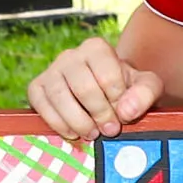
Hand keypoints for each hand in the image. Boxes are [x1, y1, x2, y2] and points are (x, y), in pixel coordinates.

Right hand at [25, 34, 164, 141]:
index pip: (106, 74)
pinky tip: (73, 133)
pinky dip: (58, 124)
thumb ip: (145, 93)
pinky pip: (41, 106)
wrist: (102, 92)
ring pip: (60, 98)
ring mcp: (51, 71)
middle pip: (83, 87)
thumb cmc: (124, 88)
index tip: (123, 115)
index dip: (116, 100)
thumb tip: (125, 111)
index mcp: (96, 48)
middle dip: (99, 114)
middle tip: (110, 130)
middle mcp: (70, 55)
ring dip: (79, 122)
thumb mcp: (145, 86)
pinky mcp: (36, 88)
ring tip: (92, 134)